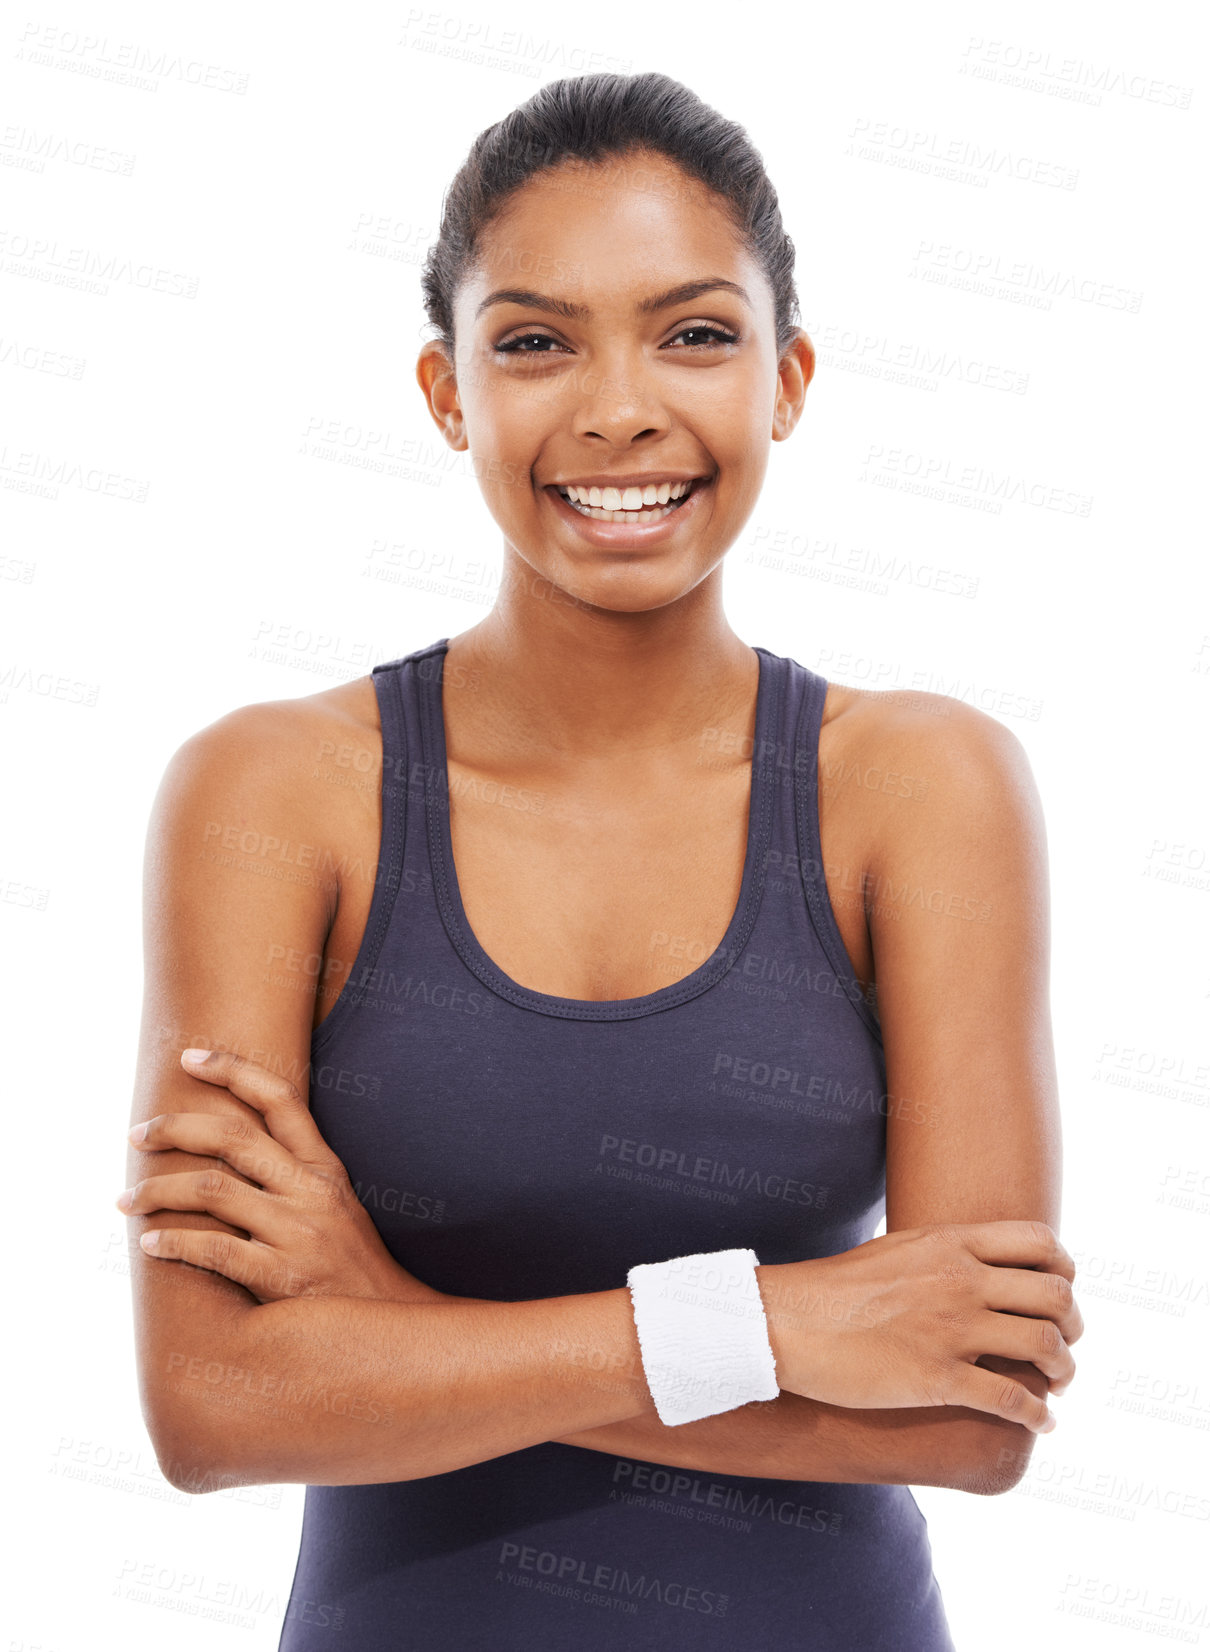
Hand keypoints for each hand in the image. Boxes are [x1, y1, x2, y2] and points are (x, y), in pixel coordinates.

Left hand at [118, 1048, 444, 1305]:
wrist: (389, 1332)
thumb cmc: (352, 1270)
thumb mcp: (337, 1208)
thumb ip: (293, 1178)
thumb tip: (228, 1154)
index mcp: (325, 1168)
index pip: (280, 1099)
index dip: (233, 1069)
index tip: (190, 1056)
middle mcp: (312, 1191)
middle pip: (231, 1137)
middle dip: (173, 1128)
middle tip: (136, 1134)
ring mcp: (299, 1233)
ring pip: (211, 1190)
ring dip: (156, 1190)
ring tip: (126, 1200)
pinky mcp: (284, 1278)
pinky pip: (215, 1250)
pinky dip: (175, 1243)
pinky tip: (150, 1245)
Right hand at [755, 1220, 1082, 1434]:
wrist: (790, 1322)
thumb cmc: (835, 1288)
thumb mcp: (898, 1249)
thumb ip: (945, 1254)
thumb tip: (978, 1266)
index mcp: (951, 1244)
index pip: (1041, 1243)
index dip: (1066, 1270)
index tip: (1063, 1293)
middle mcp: (962, 1281)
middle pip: (1056, 1296)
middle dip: (1074, 1326)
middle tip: (1065, 1347)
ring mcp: (952, 1329)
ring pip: (1045, 1346)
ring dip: (1064, 1372)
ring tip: (1058, 1386)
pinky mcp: (938, 1378)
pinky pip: (1013, 1399)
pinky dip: (1038, 1416)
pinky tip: (1040, 1424)